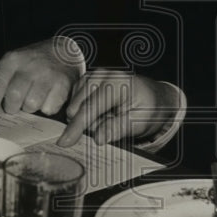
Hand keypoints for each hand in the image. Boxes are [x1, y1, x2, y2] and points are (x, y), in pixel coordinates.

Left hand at [0, 37, 82, 123]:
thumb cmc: (34, 62)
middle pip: (14, 97)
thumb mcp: (14, 63)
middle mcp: (30, 66)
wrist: (64, 51)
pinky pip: (49, 109)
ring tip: (33, 98)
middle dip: (12, 107)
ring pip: (31, 105)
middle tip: (16, 104)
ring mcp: (48, 74)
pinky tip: (47, 97)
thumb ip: (2, 83)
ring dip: (30, 107)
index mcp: (13, 60)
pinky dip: (47, 107)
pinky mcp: (63, 84)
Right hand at [58, 71, 176, 146]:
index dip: (76, 127)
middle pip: (77, 107)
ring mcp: (93, 75)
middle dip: (89, 123)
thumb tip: (98, 138)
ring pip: (74, 105)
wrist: (152, 96)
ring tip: (108, 116)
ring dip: (88, 118)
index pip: (90, 108)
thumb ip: (117, 129)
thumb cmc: (148, 108)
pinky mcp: (87, 79)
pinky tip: (101, 111)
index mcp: (117, 83)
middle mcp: (102, 74)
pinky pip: (75, 101)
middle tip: (111, 123)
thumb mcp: (139, 123)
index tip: (64, 142)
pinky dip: (86, 111)